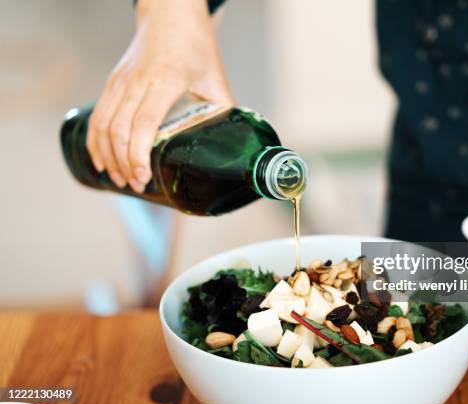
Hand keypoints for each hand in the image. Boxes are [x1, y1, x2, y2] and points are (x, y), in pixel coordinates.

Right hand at [87, 0, 233, 191]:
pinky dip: (95, 141)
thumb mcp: (216, 78)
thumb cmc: (196, 47)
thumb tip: (234, 145)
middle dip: (124, 164)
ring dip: (108, 157)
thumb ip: (224, 111)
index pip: (144, 123)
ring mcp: (121, 81)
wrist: (170, 16)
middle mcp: (138, 81)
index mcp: (166, 80)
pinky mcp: (112, 82)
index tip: (144, 177)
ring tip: (119, 180)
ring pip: (103, 125)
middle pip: (119, 130)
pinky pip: (97, 115)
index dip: (139, 155)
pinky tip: (101, 161)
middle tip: (136, 186)